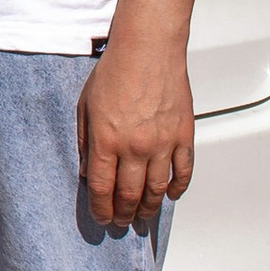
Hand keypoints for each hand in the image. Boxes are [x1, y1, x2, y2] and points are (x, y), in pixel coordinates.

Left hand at [80, 29, 195, 225]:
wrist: (148, 48)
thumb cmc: (114, 71)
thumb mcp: (85, 106)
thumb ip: (85, 141)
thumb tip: (87, 171)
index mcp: (107, 140)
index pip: (102, 189)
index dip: (100, 209)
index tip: (101, 218)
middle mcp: (135, 147)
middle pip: (130, 195)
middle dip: (123, 214)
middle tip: (120, 222)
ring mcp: (163, 143)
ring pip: (158, 190)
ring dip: (149, 208)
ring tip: (142, 216)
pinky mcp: (183, 135)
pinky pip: (184, 172)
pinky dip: (178, 188)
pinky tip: (171, 195)